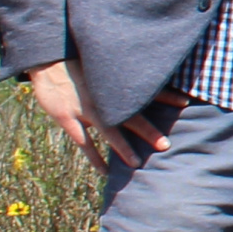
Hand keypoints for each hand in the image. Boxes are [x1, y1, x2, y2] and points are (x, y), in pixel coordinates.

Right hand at [25, 64, 185, 167]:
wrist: (46, 59)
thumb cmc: (78, 60)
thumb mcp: (103, 63)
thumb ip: (123, 72)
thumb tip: (149, 73)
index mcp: (113, 83)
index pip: (146, 89)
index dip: (167, 95)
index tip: (186, 102)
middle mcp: (102, 97)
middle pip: (130, 115)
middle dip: (149, 130)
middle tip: (166, 145)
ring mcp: (84, 109)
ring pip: (108, 131)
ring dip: (122, 147)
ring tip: (137, 163)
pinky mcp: (67, 117)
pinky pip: (83, 142)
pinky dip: (94, 158)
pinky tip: (105, 172)